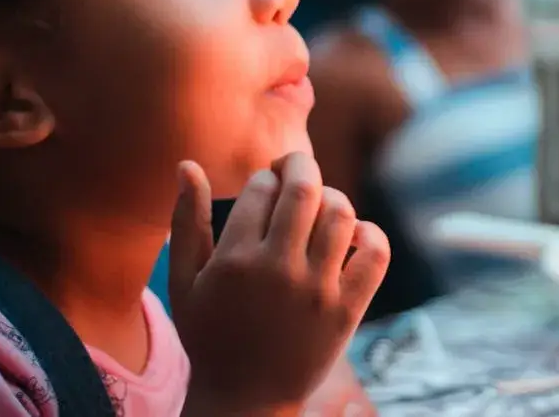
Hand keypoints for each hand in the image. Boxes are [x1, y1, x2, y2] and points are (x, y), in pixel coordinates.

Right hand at [169, 153, 389, 415]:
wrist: (245, 398)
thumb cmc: (210, 335)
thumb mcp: (183, 282)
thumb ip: (186, 222)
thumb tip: (187, 165)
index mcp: (234, 260)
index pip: (262, 188)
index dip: (266, 178)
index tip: (265, 188)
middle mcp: (277, 270)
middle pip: (305, 189)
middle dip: (301, 166)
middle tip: (297, 169)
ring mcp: (316, 290)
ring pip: (340, 213)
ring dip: (332, 198)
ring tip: (320, 206)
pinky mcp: (347, 310)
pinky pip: (374, 254)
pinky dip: (370, 234)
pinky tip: (353, 236)